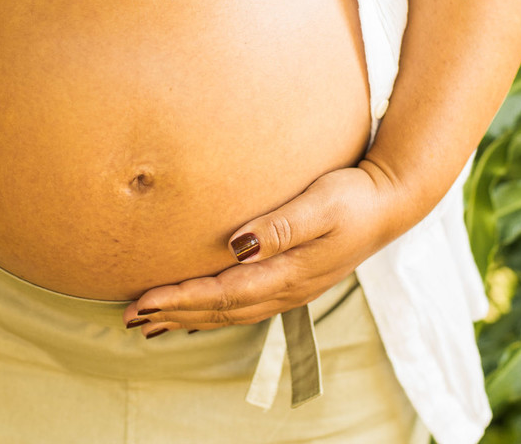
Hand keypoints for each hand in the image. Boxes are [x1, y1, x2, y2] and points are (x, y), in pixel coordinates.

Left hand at [122, 159, 429, 333]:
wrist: (391, 202)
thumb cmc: (353, 197)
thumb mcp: (319, 204)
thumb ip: (280, 227)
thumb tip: (238, 245)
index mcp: (287, 273)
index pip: (221, 293)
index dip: (179, 299)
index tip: (142, 302)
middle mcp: (286, 289)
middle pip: (220, 310)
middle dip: (173, 314)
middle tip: (130, 318)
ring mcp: (291, 289)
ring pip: (230, 312)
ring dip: (189, 317)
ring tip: (152, 324)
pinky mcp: (293, 280)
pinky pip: (244, 306)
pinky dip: (214, 312)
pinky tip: (198, 313)